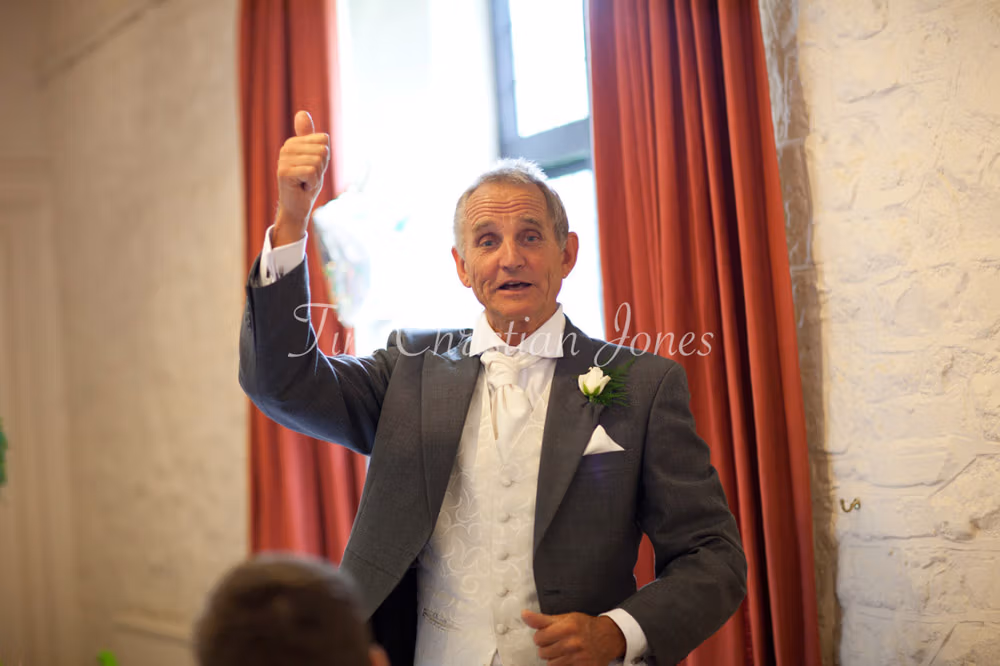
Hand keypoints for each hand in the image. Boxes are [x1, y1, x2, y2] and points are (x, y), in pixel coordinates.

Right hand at [274, 110, 329, 245]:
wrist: (297, 206)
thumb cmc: (307, 183)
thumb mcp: (315, 158)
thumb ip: (311, 137)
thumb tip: (301, 112)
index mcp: (294, 142)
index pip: (323, 140)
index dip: (325, 158)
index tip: (314, 168)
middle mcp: (286, 147)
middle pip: (322, 150)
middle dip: (321, 168)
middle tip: (309, 177)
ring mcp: (283, 159)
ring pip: (317, 162)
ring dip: (316, 177)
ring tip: (305, 182)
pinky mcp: (283, 172)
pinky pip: (311, 172)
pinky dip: (312, 183)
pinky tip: (302, 187)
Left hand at [522, 609, 626, 664]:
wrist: (607, 638)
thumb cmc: (584, 626)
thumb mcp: (565, 618)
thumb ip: (542, 619)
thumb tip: (524, 615)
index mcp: (567, 628)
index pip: (539, 638)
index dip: (540, 636)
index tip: (547, 635)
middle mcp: (572, 643)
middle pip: (543, 653)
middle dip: (546, 648)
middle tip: (556, 642)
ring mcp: (578, 658)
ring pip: (550, 664)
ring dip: (554, 658)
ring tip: (562, 650)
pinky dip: (562, 665)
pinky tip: (568, 658)